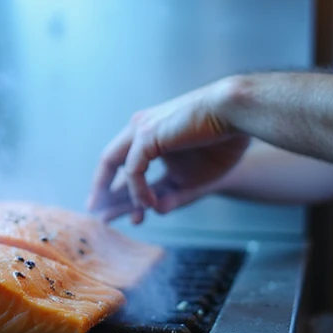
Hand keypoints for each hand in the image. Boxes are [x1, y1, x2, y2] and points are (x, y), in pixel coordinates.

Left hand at [86, 81, 250, 223]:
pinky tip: (147, 204)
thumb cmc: (221, 143)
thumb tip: (156, 212)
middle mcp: (141, 130)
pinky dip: (137, 189)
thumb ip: (174, 196)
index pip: (124, 164)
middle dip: (102, 188)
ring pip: (115, 164)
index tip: (109, 211)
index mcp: (150, 136)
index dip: (117, 188)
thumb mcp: (194, 180)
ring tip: (111, 217)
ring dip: (114, 193)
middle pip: (111, 162)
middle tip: (96, 214)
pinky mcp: (148, 133)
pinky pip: (133, 168)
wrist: (236, 115)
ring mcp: (142, 129)